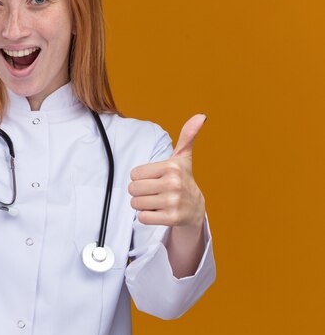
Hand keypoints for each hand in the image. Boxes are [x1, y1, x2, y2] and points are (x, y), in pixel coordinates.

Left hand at [128, 114, 206, 228]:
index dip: (140, 178)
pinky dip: (146, 216)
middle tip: (154, 192)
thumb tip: (201, 116)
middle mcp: (173, 184)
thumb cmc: (182, 179)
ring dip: (142, 204)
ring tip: (157, 201)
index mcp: (171, 167)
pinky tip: (159, 212)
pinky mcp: (171, 218)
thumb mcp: (183, 158)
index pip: (134, 174)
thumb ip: (187, 136)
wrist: (195, 209)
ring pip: (136, 203)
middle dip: (139, 192)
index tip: (155, 179)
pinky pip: (142, 217)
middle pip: (133, 189)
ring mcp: (173, 202)